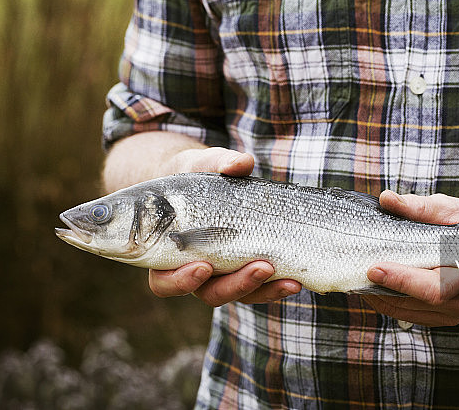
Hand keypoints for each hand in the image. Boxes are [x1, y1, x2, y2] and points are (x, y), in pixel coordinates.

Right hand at [148, 146, 301, 304]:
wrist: (211, 180)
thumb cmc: (197, 174)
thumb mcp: (204, 163)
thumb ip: (219, 162)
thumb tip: (241, 164)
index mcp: (166, 251)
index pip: (163, 280)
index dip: (180, 281)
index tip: (204, 266)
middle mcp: (192, 269)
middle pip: (208, 293)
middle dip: (236, 284)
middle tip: (261, 267)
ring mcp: (220, 274)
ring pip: (237, 294)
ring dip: (262, 289)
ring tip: (289, 280)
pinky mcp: (243, 272)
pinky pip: (257, 289)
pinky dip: (275, 287)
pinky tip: (295, 280)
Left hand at [363, 191, 458, 325]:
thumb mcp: (449, 209)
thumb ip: (419, 207)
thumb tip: (386, 198)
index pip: (434, 287)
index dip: (402, 280)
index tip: (373, 268)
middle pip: (417, 303)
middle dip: (383, 290)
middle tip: (355, 273)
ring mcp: (455, 312)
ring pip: (410, 313)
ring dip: (381, 299)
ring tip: (358, 279)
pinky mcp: (443, 317)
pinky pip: (410, 316)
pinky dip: (388, 303)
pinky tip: (373, 287)